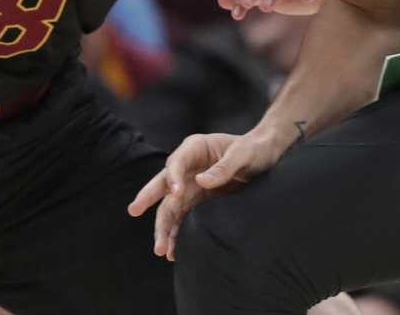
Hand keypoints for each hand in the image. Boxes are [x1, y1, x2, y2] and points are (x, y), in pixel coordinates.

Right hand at [127, 127, 293, 258]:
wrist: (266, 156)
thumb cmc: (254, 149)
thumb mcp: (243, 154)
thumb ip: (224, 167)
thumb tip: (201, 182)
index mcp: (195, 148)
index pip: (176, 162)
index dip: (173, 177)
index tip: (175, 193)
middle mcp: (188, 167)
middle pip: (163, 184)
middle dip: (148, 198)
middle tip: (134, 210)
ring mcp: (190, 185)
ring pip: (170, 207)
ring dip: (163, 227)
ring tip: (160, 249)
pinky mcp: (198, 201)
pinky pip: (182, 218)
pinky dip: (176, 233)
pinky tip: (172, 251)